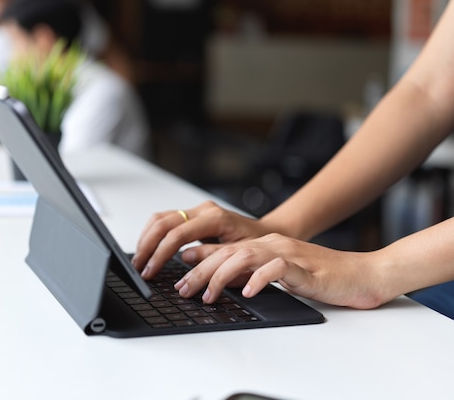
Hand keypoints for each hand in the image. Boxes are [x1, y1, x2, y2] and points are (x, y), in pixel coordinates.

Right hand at [132, 200, 275, 278]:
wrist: (267, 234)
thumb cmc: (257, 246)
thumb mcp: (239, 255)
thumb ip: (212, 256)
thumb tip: (184, 260)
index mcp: (215, 218)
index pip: (178, 234)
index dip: (160, 254)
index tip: (150, 271)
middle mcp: (203, 210)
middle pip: (164, 222)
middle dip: (147, 246)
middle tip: (139, 268)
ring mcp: (196, 210)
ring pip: (160, 218)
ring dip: (146, 239)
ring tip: (140, 261)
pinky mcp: (192, 215)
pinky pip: (165, 220)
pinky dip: (152, 235)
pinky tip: (149, 251)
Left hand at [174, 233, 384, 309]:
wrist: (362, 274)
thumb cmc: (320, 276)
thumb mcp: (279, 273)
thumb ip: (253, 271)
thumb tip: (221, 280)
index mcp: (265, 244)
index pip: (224, 249)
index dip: (198, 261)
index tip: (178, 277)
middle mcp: (273, 244)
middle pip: (228, 252)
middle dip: (200, 271)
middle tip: (183, 289)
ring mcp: (288, 253)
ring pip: (245, 256)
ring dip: (221, 276)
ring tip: (208, 295)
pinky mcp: (304, 267)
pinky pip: (277, 269)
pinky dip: (259, 279)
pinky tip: (247, 292)